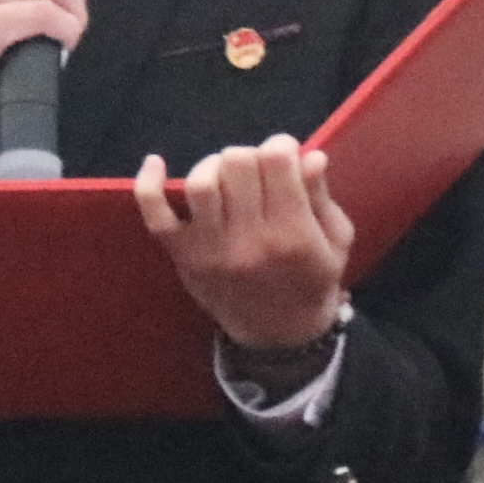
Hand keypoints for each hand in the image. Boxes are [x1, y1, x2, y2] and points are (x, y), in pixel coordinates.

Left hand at [133, 134, 353, 349]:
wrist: (278, 336)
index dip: (282, 146)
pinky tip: (156, 162)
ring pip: (200, 182)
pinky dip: (148, 184)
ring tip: (227, 177)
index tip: (285, 158)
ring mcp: (211, 249)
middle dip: (250, 156)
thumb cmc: (311, 280)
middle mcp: (250, 241)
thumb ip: (321, 196)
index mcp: (293, 234)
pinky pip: (155, 215)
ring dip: (214, 166)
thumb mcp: (334, 241)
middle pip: (237, 162)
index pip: (277, 160)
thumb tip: (311, 155)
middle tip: (258, 174)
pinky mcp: (184, 257)